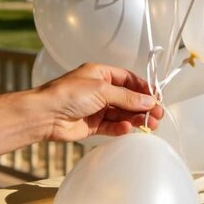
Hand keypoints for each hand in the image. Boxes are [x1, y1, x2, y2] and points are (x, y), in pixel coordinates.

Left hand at [36, 63, 163, 141]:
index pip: (128, 79)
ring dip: (135, 118)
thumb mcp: (102, 90)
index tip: (156, 98)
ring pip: (121, 113)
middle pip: (127, 98)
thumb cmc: (68, 94)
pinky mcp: (92, 125)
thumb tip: (149, 101)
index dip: (143, 88)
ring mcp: (95, 108)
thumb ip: (127, 97)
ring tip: (149, 125)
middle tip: (158, 115)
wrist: (45, 115)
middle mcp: (99, 90)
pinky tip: (127, 129)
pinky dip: (121, 128)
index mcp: (100, 74)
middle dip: (142, 106)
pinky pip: (111, 126)